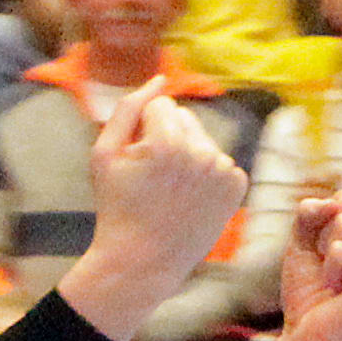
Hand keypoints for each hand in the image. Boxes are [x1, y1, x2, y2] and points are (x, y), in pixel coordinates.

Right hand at [77, 77, 251, 308]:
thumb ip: (128, 108)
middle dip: (168, 137)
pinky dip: (205, 174)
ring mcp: (224, 171)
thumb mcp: (104, 154)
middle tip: (153, 177)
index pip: (160, 105)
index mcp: (169, 142)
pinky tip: (190, 198)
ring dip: (188, 154)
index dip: (142, 131)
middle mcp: (203, 152)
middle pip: (184, 118)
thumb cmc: (117, 207)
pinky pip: (218, 160)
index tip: (137, 162)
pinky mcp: (237, 186)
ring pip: (202, 139)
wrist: (142, 262)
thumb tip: (159, 78)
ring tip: (171, 189)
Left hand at [268, 189, 341, 340]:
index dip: (321, 227)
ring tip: (336, 285)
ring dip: (327, 257)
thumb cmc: (309, 297)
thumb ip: (312, 213)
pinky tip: (340, 293)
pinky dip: (330, 271)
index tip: (327, 261)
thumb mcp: (305, 243)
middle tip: (331, 275)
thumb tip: (333, 199)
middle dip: (323, 239)